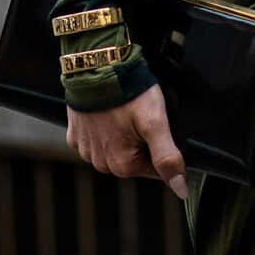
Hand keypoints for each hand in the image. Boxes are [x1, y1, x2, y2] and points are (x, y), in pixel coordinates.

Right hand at [66, 81, 187, 200]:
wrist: (96, 65)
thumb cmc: (128, 92)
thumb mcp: (155, 122)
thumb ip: (167, 156)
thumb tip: (180, 188)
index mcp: (122, 165)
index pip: (154, 167)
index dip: (160, 145)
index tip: (157, 124)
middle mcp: (101, 163)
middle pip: (133, 159)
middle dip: (141, 140)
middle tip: (141, 114)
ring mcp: (85, 149)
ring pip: (113, 148)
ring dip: (121, 133)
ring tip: (124, 109)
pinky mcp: (74, 134)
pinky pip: (94, 138)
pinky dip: (102, 127)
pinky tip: (107, 110)